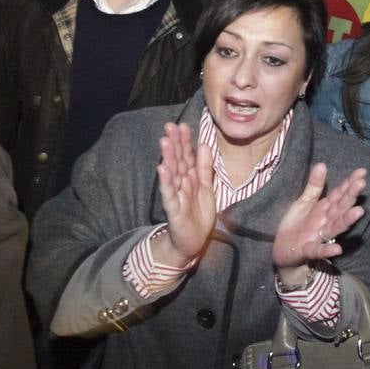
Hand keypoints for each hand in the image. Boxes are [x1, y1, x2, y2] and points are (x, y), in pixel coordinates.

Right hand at [153, 123, 216, 264]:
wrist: (193, 242)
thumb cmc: (198, 214)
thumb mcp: (206, 187)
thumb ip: (204, 167)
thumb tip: (204, 144)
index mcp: (190, 178)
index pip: (186, 156)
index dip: (185, 141)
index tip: (183, 125)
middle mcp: (180, 184)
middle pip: (177, 161)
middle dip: (174, 144)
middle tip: (170, 126)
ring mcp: (175, 196)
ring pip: (171, 174)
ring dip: (168, 158)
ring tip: (165, 141)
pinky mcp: (173, 210)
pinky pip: (169, 194)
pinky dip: (166, 181)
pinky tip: (162, 169)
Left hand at [272, 163, 367, 285]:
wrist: (282, 251)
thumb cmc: (296, 225)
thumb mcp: (304, 202)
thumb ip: (314, 186)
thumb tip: (322, 164)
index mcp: (325, 209)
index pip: (340, 194)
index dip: (350, 183)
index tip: (362, 172)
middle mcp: (326, 221)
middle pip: (340, 207)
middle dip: (351, 196)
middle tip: (362, 183)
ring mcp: (319, 236)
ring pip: (335, 227)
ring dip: (347, 220)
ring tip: (359, 211)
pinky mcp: (308, 250)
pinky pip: (319, 250)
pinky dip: (327, 250)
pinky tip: (337, 249)